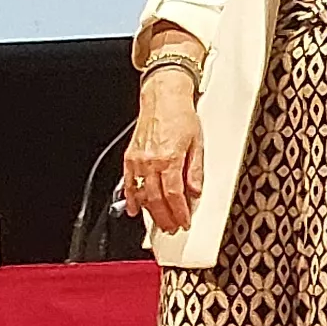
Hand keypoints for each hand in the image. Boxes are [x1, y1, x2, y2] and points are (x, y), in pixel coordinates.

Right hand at [121, 73, 204, 236]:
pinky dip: (131, 198)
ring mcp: (137, 161)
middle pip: (157, 199)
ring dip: (150, 212)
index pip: (174, 195)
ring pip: (142, 194)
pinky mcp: (130, 158)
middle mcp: (151, 162)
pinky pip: (129, 184)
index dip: (179, 212)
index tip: (184, 222)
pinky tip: (134, 209)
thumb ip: (195, 170)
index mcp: (169, 159)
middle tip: (172, 228)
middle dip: (165, 217)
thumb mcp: (198, 143)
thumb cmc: (181, 116)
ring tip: (159, 223)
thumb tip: (195, 191)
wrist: (163, 98)